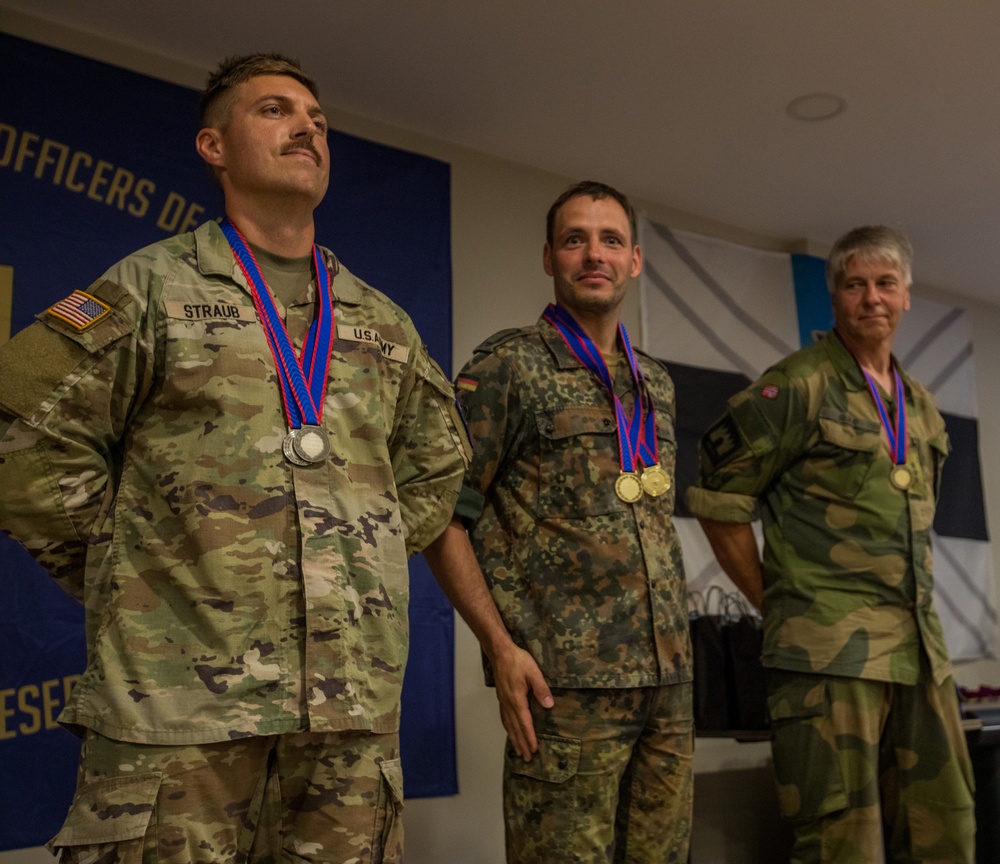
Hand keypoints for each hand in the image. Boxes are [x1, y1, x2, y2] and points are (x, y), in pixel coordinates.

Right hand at [491, 644, 552, 761]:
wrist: (500, 652)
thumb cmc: (517, 660)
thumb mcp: (533, 672)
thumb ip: (541, 689)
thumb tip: (549, 705)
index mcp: (517, 699)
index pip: (524, 723)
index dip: (530, 737)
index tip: (534, 750)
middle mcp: (508, 704)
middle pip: (515, 728)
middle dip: (522, 744)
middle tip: (527, 759)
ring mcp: (503, 701)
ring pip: (508, 725)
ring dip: (514, 739)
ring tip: (518, 751)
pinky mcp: (501, 698)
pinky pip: (504, 718)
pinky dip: (508, 728)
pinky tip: (510, 731)